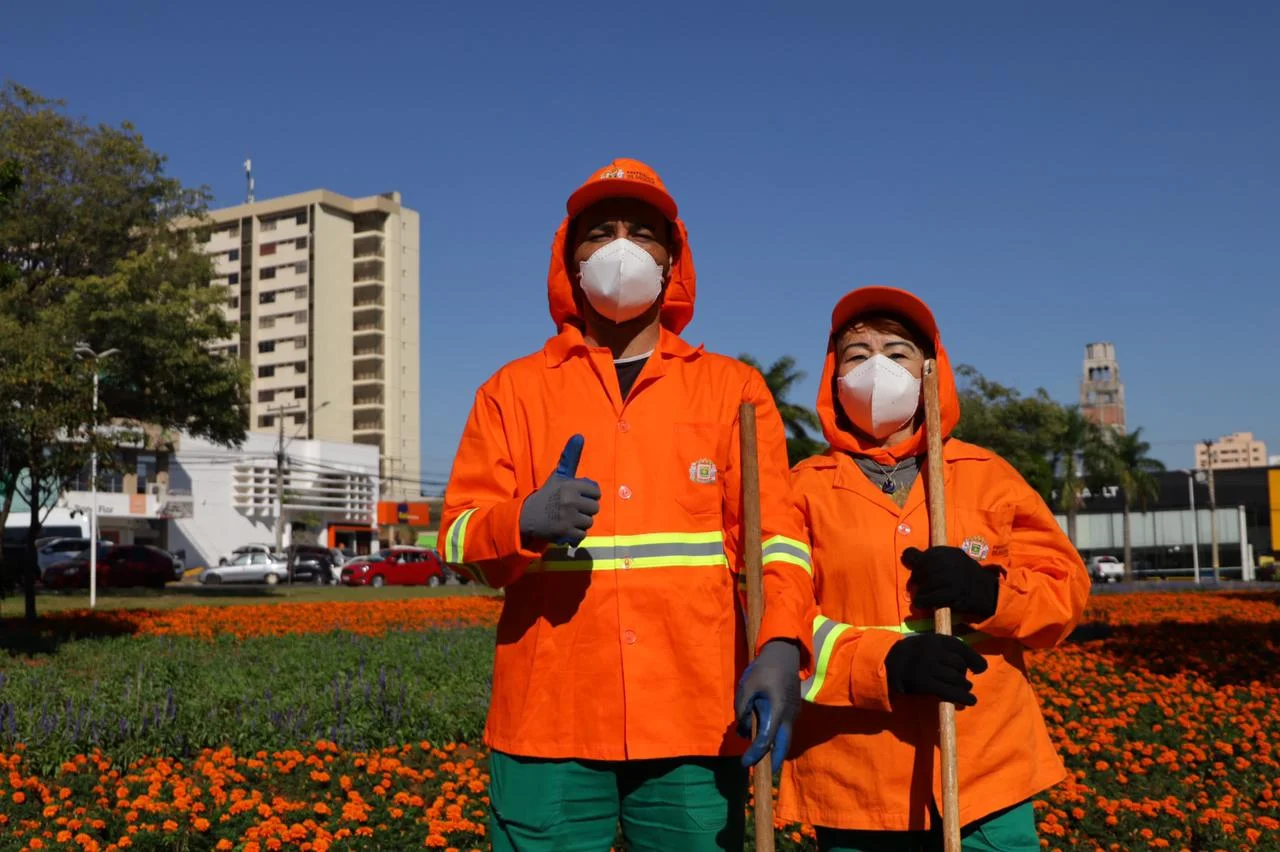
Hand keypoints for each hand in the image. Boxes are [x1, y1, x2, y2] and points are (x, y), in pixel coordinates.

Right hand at [519, 435, 600, 545]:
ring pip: (589, 522)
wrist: (527, 516)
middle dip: (585, 510)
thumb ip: (570, 458)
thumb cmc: (547, 495)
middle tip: (572, 509)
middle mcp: (571, 500)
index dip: (589, 496)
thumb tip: (579, 435)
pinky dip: (575, 535)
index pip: (596, 492)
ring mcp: (568, 517)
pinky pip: (582, 535)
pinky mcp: (565, 532)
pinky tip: (566, 529)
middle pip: (595, 508)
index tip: (578, 497)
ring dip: (580, 523)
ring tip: (569, 519)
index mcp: (571, 485)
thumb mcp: (559, 475)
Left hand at [734, 640, 800, 773]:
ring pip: (785, 739)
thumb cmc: (763, 669)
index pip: (766, 741)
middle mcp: (789, 716)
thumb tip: (742, 731)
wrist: (784, 654)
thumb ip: (742, 710)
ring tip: (758, 753)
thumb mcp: (746, 687)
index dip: (754, 755)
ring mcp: (794, 714)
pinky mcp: (794, 710)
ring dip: (774, 748)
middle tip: (760, 772)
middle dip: (772, 762)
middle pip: (783, 747)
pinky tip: (764, 735)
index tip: (744, 764)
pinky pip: (786, 729)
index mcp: (777, 711)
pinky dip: (776, 737)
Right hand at [884, 633, 988, 705]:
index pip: (961, 648)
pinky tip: (970, 701)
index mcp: (935, 639)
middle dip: (964, 674)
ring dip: (964, 686)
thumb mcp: (928, 643)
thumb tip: (975, 664)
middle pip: (960, 664)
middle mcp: (933, 651)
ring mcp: (928, 667)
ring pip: (956, 678)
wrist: (888, 663)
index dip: (974, 659)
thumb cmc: (914, 654)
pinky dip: (963, 697)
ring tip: (964, 690)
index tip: (980, 668)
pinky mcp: (925, 683)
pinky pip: (949, 691)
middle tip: (962, 680)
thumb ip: (947, 649)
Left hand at [902, 546, 999, 621]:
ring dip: (920, 591)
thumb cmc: (964, 577)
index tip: (917, 574)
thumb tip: (905, 553)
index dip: (918, 566)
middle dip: (917, 579)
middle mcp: (954, 562)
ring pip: (927, 583)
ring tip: (920, 596)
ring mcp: (955, 577)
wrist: (987, 592)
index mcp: (952, 553)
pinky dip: (923, 601)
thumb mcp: (950, 562)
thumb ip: (929, 558)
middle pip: (924, 569)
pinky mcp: (956, 593)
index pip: (927, 556)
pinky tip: (920, 603)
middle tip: (917, 587)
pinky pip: (932, 597)